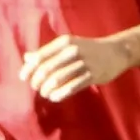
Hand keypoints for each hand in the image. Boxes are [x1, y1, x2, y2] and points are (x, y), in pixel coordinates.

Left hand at [21, 31, 136, 104]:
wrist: (116, 52)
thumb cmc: (88, 49)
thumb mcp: (68, 45)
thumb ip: (48, 52)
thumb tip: (27, 58)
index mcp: (64, 42)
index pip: (40, 56)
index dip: (29, 69)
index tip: (24, 78)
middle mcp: (72, 51)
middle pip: (47, 69)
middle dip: (38, 81)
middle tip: (35, 88)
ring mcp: (83, 63)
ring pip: (58, 79)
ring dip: (48, 89)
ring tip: (45, 94)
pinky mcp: (92, 75)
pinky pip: (72, 87)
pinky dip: (61, 94)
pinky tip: (55, 98)